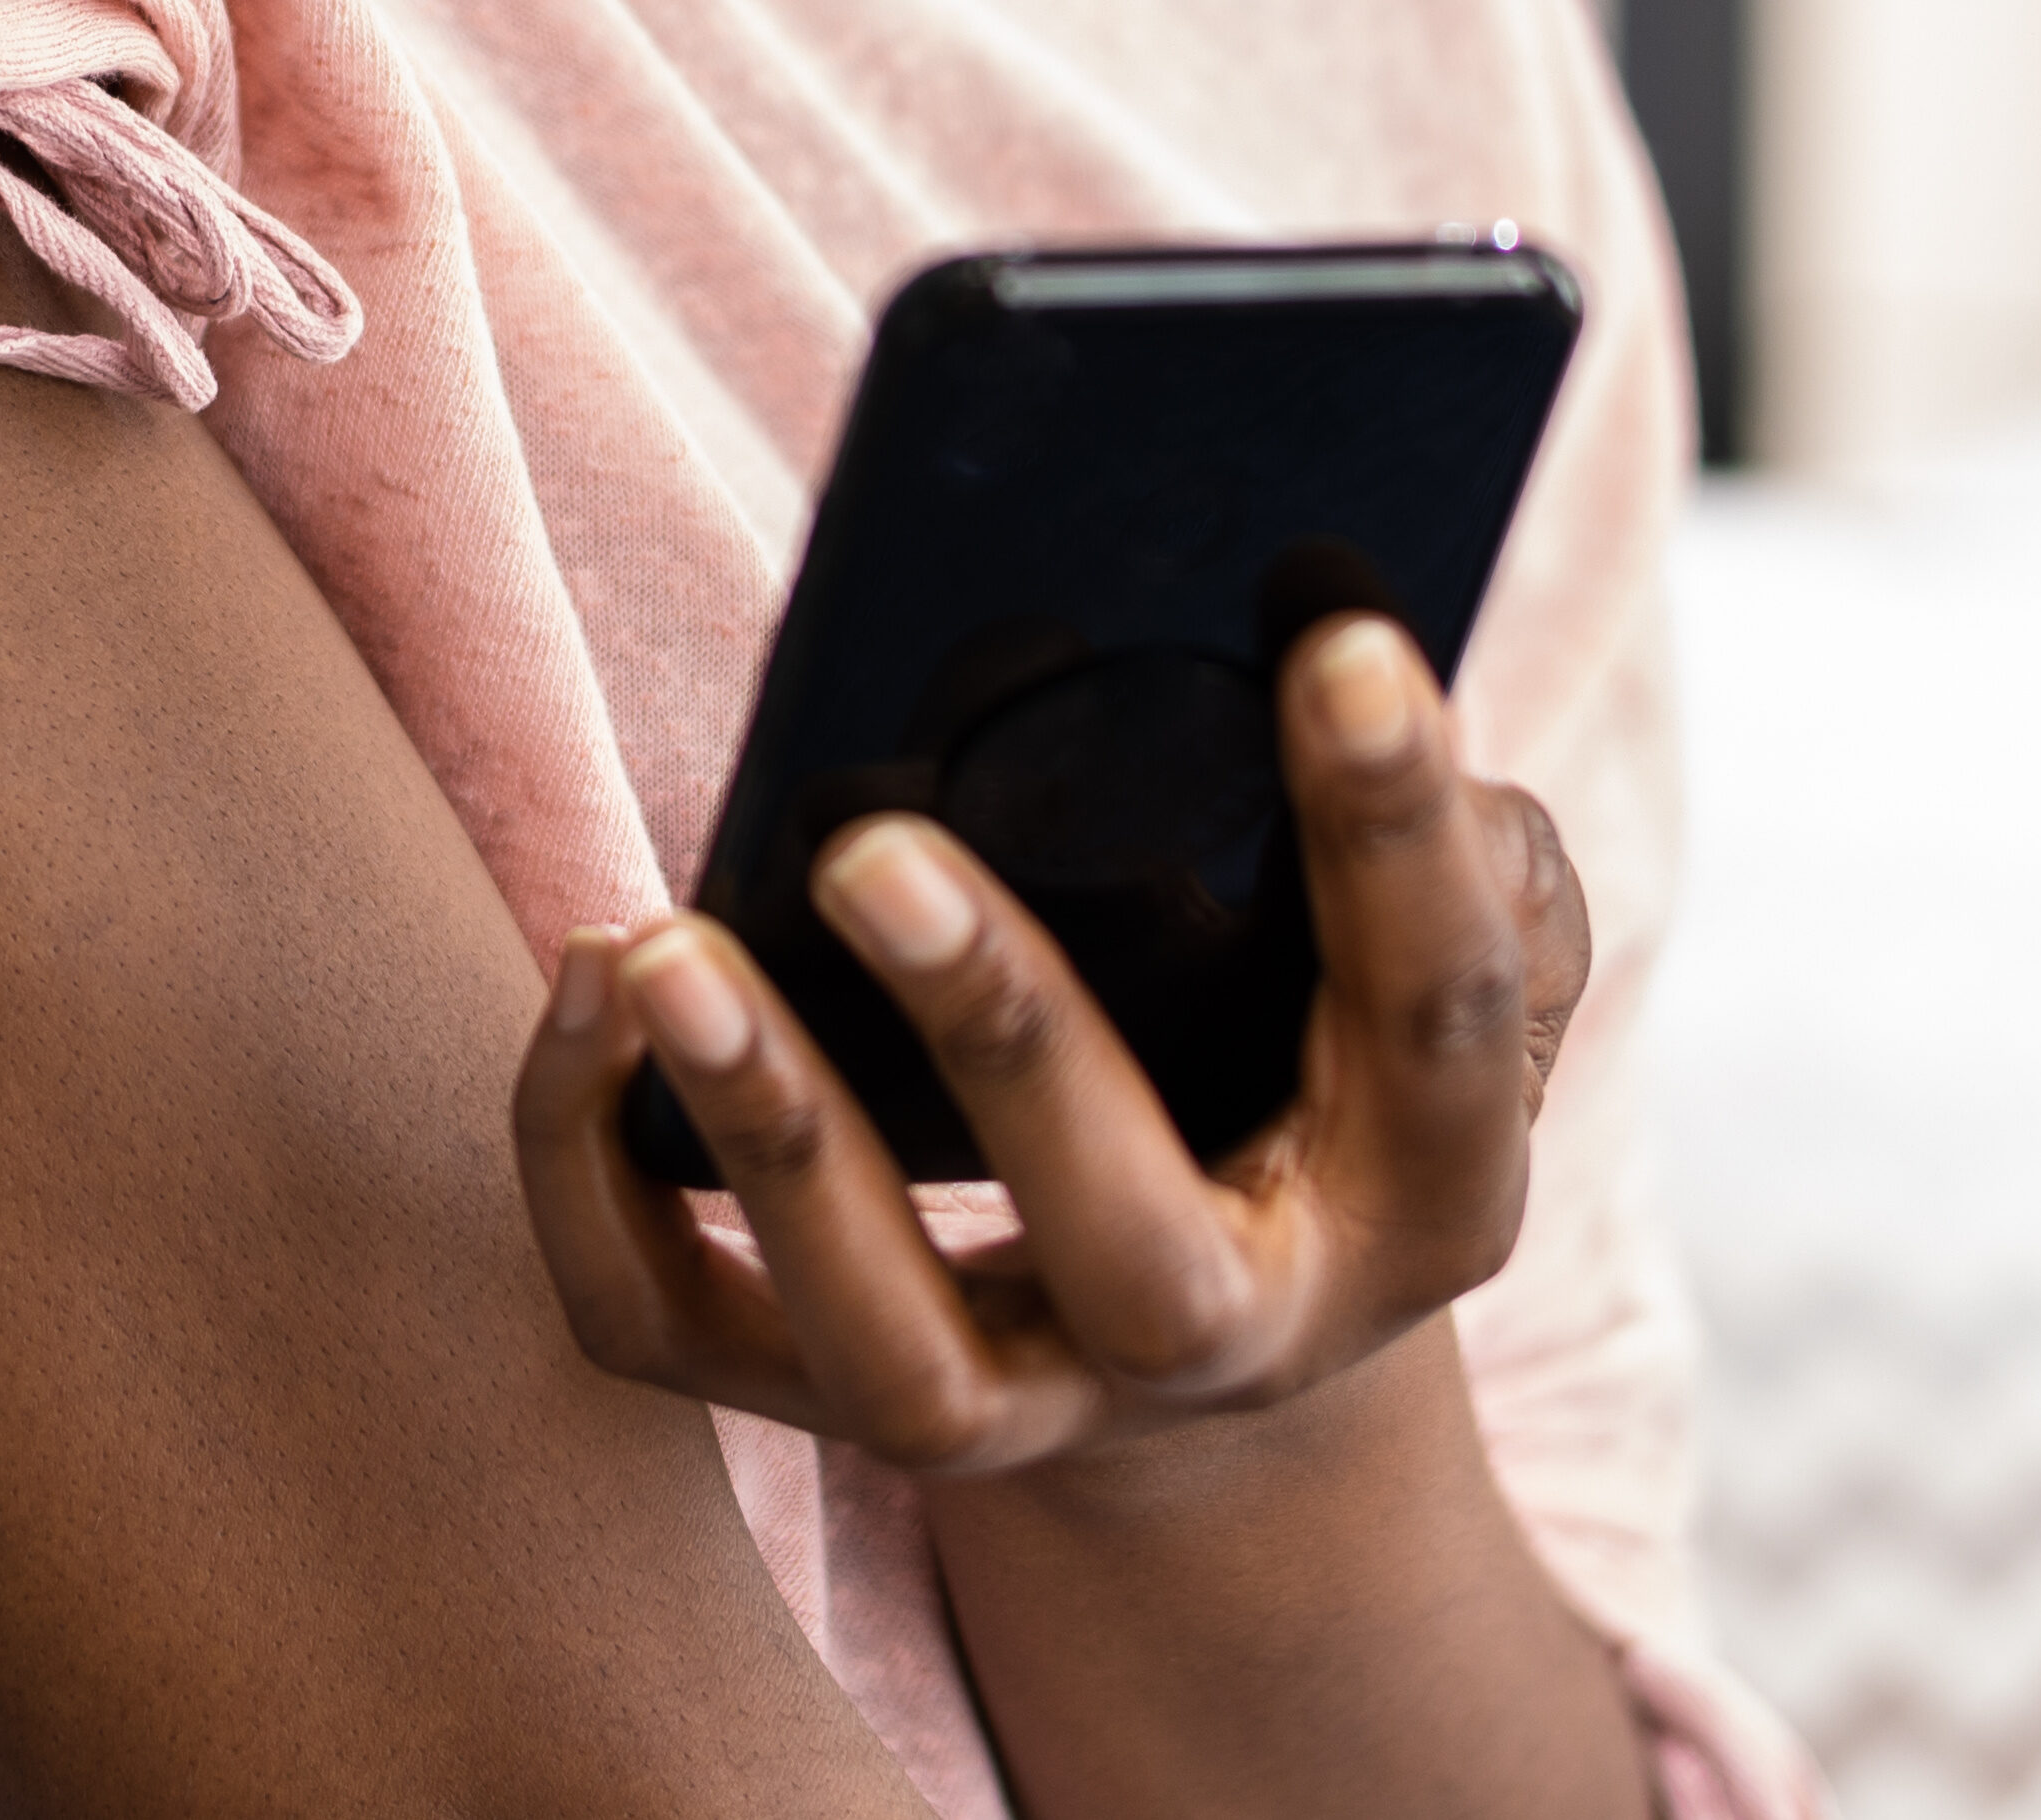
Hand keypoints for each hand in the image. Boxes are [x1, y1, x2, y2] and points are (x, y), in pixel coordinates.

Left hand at [505, 615, 1598, 1483]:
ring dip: (770, 1139)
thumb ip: (1453, 837)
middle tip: (874, 848)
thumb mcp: (1423, 958)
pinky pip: (672, 1330)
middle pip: (1134, 1256)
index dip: (1400, 839)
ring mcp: (1028, 1401)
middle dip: (1005, 1044)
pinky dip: (590, 1173)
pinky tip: (587, 981)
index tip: (1341, 640)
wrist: (1215, 1303)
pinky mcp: (824, 1396)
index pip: (1437, 1023)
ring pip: (892, 1354)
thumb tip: (1331, 643)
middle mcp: (1227, 1338)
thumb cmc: (1323, 1050)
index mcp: (1423, 1202)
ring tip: (659, 945)